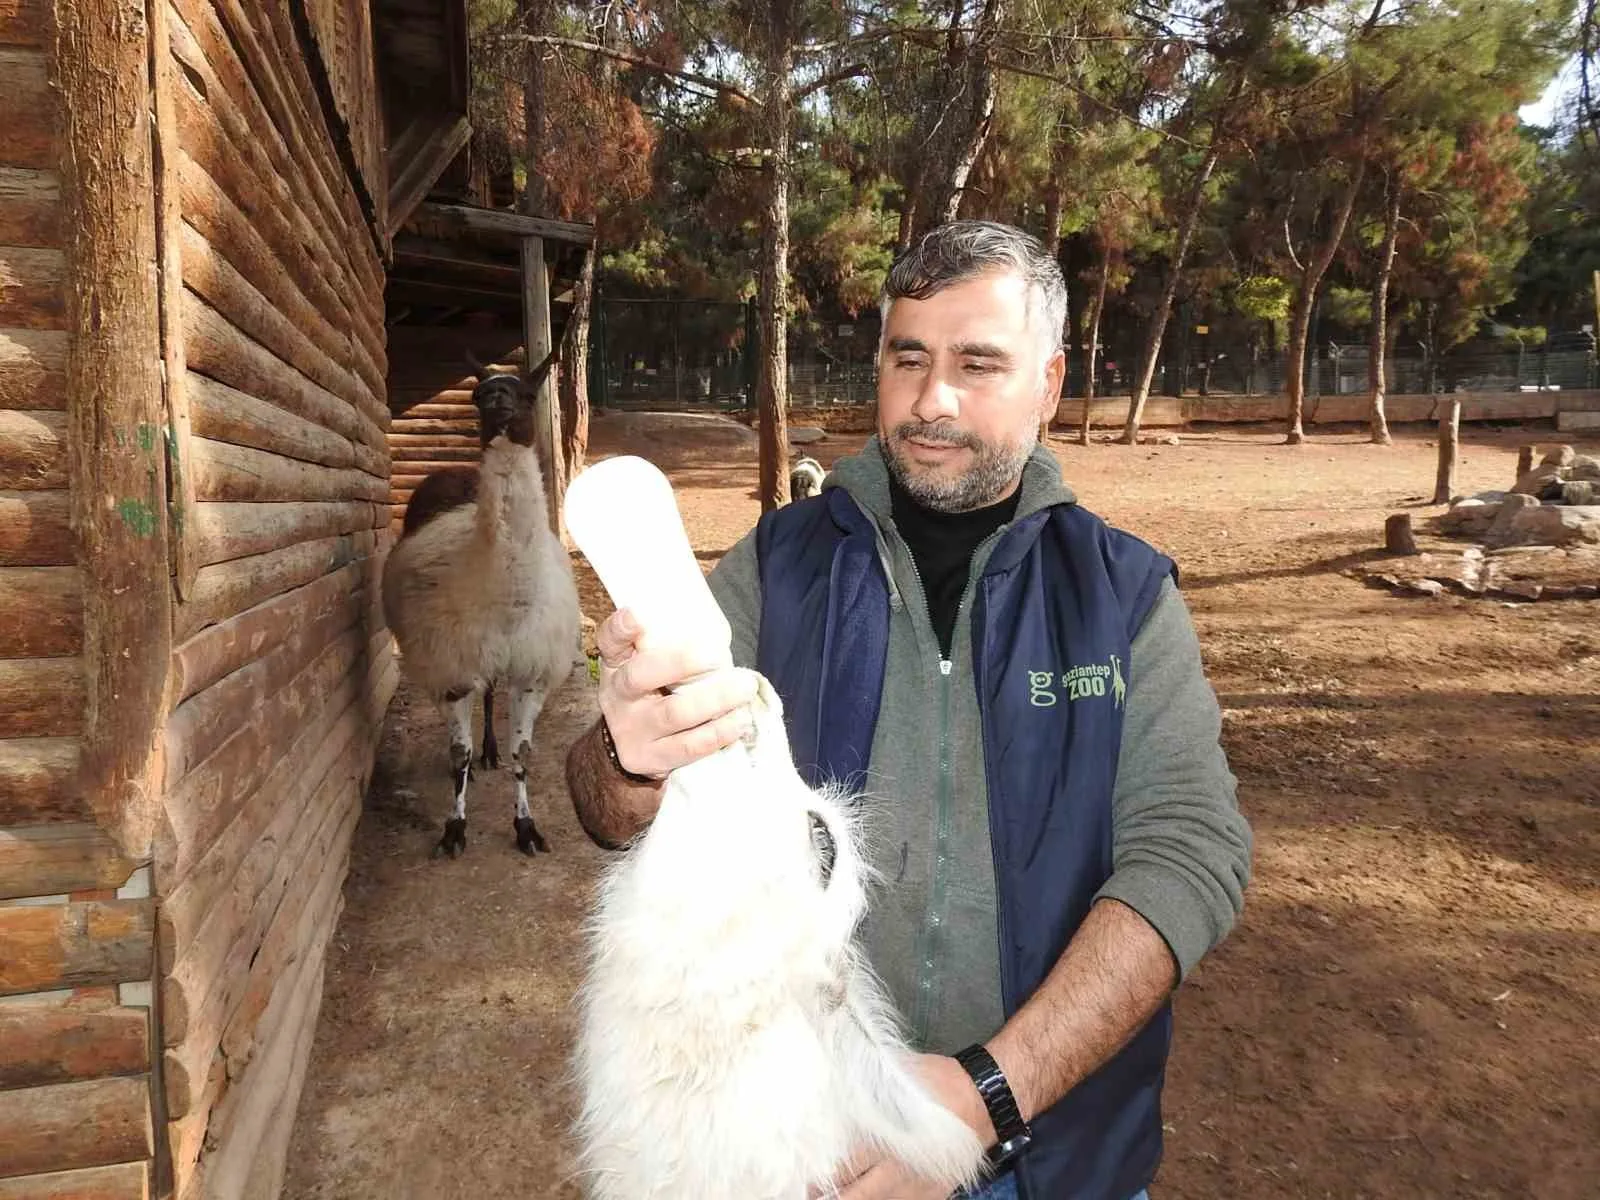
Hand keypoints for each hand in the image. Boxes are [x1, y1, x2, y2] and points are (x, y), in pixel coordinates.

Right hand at [595, 607, 760, 781]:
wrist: (635, 744)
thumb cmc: (654, 691)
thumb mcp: (647, 664)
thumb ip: (667, 645)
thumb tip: (717, 633)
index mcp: (617, 663)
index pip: (610, 641)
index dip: (621, 628)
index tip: (637, 616)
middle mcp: (618, 695)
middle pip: (640, 676)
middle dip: (682, 663)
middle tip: (719, 656)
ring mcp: (631, 730)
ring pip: (674, 713)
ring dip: (715, 700)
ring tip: (745, 688)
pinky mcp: (650, 758)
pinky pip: (689, 747)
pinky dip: (719, 732)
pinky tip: (740, 720)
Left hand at [815, 1054, 995, 1199]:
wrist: (983, 1103)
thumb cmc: (938, 1084)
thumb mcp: (900, 1074)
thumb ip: (868, 1081)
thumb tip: (833, 1077)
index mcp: (888, 1140)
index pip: (845, 1167)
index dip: (821, 1176)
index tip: (803, 1177)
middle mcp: (899, 1172)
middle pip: (856, 1196)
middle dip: (830, 1196)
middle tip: (810, 1193)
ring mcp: (916, 1189)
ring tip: (834, 1197)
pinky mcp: (931, 1197)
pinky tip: (871, 1197)